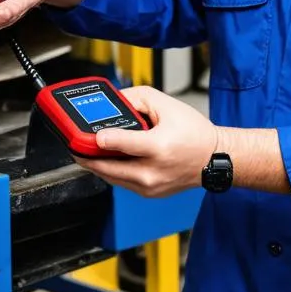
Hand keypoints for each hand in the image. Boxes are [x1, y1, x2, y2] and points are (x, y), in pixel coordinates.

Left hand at [75, 86, 217, 197]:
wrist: (215, 159)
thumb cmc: (195, 133)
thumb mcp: (168, 105)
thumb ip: (138, 98)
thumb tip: (116, 101)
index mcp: (158, 147)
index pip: (121, 144)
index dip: (101, 139)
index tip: (90, 136)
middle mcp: (152, 171)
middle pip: (107, 167)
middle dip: (86, 156)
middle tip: (74, 146)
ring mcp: (150, 186)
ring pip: (111, 177)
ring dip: (96, 165)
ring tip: (85, 153)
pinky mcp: (149, 193)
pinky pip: (122, 183)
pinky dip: (111, 171)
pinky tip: (107, 160)